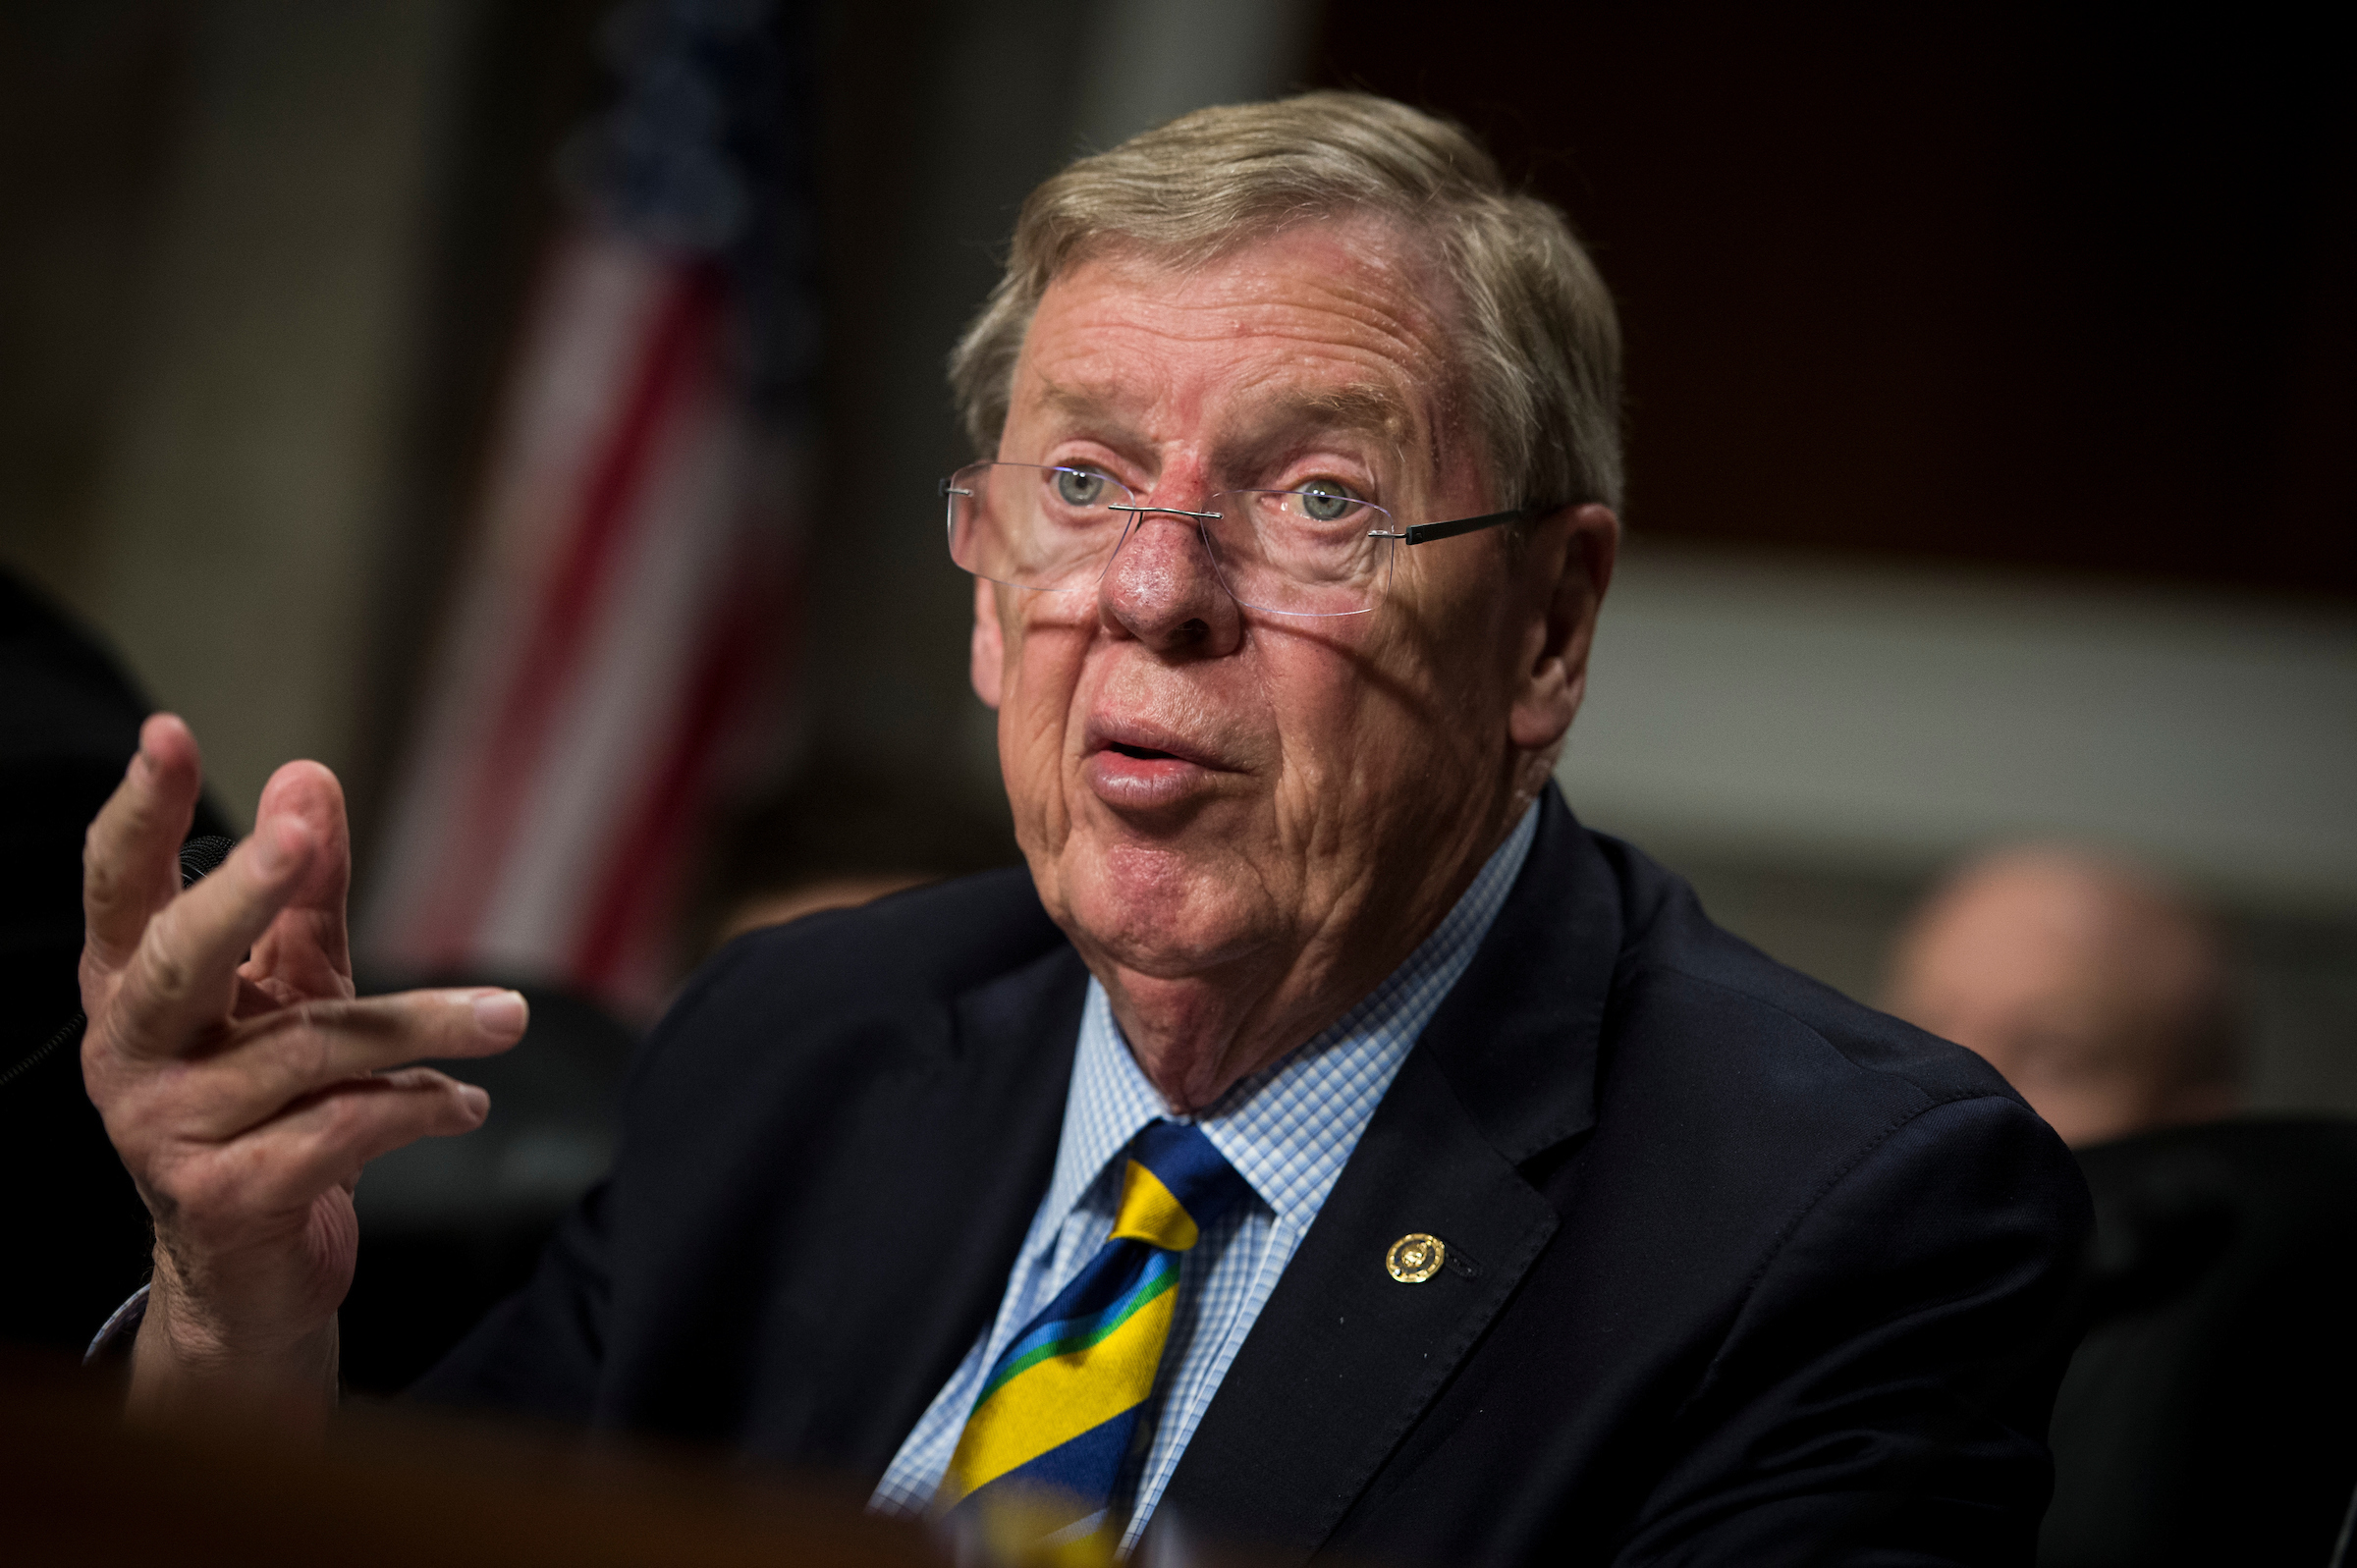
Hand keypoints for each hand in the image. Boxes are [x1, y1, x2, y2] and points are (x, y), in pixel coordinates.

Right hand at [80, 715, 527, 1431]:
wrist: (251, 1276)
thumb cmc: (270, 1106)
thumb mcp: (292, 987)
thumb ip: (305, 891)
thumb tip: (310, 772)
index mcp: (131, 988)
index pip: (119, 888)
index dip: (142, 812)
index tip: (169, 733)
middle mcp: (129, 1053)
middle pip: (181, 955)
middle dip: (246, 889)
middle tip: (304, 834)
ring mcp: (166, 1131)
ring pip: (307, 1047)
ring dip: (424, 1022)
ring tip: (509, 1015)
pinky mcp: (227, 1198)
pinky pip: (342, 1129)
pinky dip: (420, 1104)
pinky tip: (467, 1101)